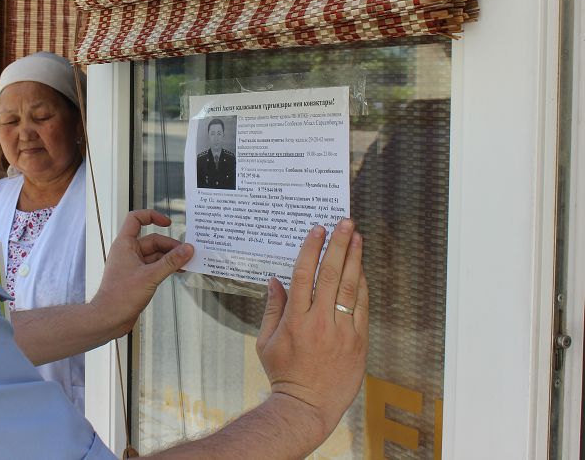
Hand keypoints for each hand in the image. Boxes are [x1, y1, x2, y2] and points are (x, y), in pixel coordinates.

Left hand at [90, 210, 193, 336]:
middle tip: (188, 254)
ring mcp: (132, 265)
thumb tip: (188, 249)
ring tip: (187, 264)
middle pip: (152, 240)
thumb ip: (171, 262)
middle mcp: (128, 251)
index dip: (152, 216)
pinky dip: (166, 267)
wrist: (109, 318)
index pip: (136, 219)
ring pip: (155, 255)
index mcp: (125, 244)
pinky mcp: (137, 277)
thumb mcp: (151, 276)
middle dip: (170, 246)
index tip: (168, 222)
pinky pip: (154, 267)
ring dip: (170, 258)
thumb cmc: (122, 296)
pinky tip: (178, 272)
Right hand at [255, 219, 368, 443]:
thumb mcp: (266, 341)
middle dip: (338, 245)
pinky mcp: (358, 342)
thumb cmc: (284, 374)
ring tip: (356, 237)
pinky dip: (361, 285)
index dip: (311, 249)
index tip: (316, 230)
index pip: (304, 275)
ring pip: (349, 287)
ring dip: (354, 259)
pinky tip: (360, 269)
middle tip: (344, 223)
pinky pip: (361, 307)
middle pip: (330, 274)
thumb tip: (275, 280)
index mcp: (294, 320)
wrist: (308, 405)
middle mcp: (319, 322)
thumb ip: (273, 308)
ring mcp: (341, 332)